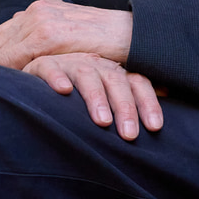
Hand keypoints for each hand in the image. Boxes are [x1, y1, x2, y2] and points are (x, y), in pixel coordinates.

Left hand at [0, 0, 132, 71]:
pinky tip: (6, 87)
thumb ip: (52, 40)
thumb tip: (30, 62)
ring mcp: (42, 20)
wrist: (136, 34)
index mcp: (42, 9)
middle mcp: (37, 10)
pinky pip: (17, 57)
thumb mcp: (74, 36)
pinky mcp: (50, 35)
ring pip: (2, 50)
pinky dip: (8, 73)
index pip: (2, 34)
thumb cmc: (109, 42)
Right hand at [24, 53, 162, 140]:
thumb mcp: (105, 99)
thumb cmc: (78, 95)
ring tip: (102, 122)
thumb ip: (129, 108)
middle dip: (125, 108)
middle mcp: (96, 65)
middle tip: (130, 135)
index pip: (138, 83)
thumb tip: (158, 124)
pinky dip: (57, 78)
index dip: (148, 103)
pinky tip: (63, 91)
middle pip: (116, 82)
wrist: (40, 79)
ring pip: (88, 76)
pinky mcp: (44, 64)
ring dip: (96, 98)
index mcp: (115, 73)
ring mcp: (71, 63)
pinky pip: (50, 67)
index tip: (155, 127)